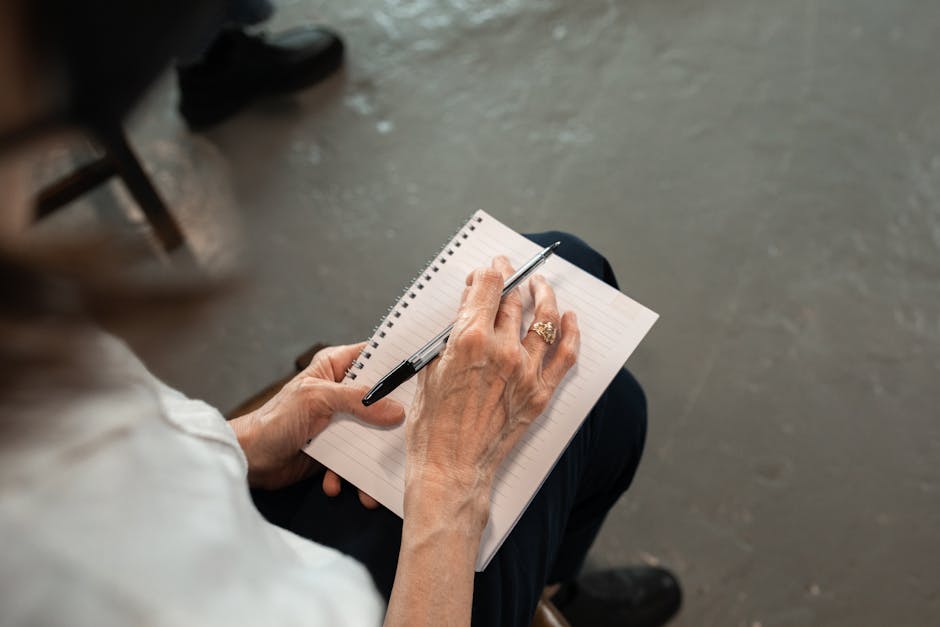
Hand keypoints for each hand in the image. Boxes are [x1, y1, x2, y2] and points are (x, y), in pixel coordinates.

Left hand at [231, 343, 404, 489]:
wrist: (249, 460)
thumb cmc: (275, 420)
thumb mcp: (318, 399)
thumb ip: (358, 401)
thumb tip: (395, 410)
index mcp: (336, 367)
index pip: (375, 355)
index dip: (398, 362)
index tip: (425, 371)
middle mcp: (342, 392)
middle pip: (381, 400)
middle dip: (394, 420)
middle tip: (411, 432)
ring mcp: (340, 422)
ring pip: (372, 434)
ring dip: (373, 458)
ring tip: (371, 480)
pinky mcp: (336, 449)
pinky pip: (355, 460)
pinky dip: (349, 476)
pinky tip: (335, 483)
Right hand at [405, 256, 579, 527]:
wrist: (450, 470)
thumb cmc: (431, 425)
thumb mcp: (430, 369)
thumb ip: (451, 336)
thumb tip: (467, 310)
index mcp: (469, 339)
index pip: (488, 287)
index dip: (491, 271)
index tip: (492, 267)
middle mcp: (502, 350)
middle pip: (514, 300)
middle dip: (512, 280)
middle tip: (511, 271)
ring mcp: (526, 371)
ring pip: (544, 320)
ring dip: (544, 295)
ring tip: (540, 285)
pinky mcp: (540, 393)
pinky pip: (566, 355)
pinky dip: (571, 332)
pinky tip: (570, 318)